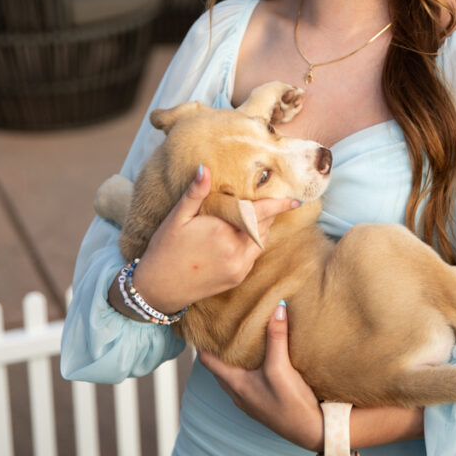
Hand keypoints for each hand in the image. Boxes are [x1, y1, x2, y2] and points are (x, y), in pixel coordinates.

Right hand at [131, 166, 297, 313]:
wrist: (158, 288)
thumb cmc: (165, 249)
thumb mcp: (177, 218)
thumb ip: (195, 193)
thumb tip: (204, 168)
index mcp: (223, 233)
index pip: (259, 214)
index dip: (279, 205)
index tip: (297, 199)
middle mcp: (235, 252)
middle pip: (264, 226)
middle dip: (270, 213)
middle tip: (276, 199)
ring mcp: (238, 268)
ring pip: (262, 241)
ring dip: (263, 227)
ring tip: (259, 213)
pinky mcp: (237, 279)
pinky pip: (254, 255)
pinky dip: (255, 241)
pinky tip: (246, 233)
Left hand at [199, 302, 323, 450]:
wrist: (312, 432)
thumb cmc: (290, 404)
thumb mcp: (281, 367)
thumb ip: (276, 337)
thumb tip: (278, 307)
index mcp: (235, 384)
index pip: (207, 361)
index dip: (202, 343)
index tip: (203, 324)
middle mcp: (238, 393)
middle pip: (219, 367)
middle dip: (218, 348)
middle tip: (222, 326)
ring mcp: (251, 400)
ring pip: (233, 374)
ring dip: (233, 358)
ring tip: (240, 337)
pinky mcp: (264, 402)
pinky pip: (247, 380)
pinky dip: (247, 366)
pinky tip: (261, 358)